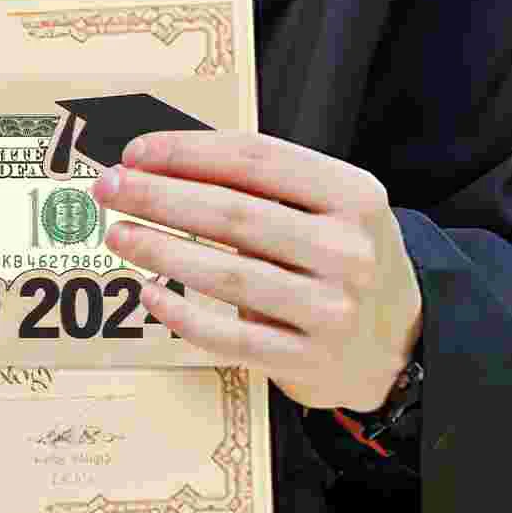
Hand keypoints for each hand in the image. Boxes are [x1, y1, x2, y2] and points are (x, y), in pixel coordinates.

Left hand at [93, 132, 422, 412]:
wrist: (402, 341)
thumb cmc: (340, 254)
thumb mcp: (328, 204)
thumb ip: (262, 182)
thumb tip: (162, 160)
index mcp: (351, 194)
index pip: (256, 159)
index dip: (189, 152)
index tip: (135, 152)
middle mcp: (348, 250)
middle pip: (234, 214)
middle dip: (160, 197)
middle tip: (110, 188)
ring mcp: (333, 310)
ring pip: (229, 276)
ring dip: (162, 251)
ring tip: (118, 234)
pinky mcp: (311, 360)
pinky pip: (233, 338)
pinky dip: (185, 315)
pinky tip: (150, 294)